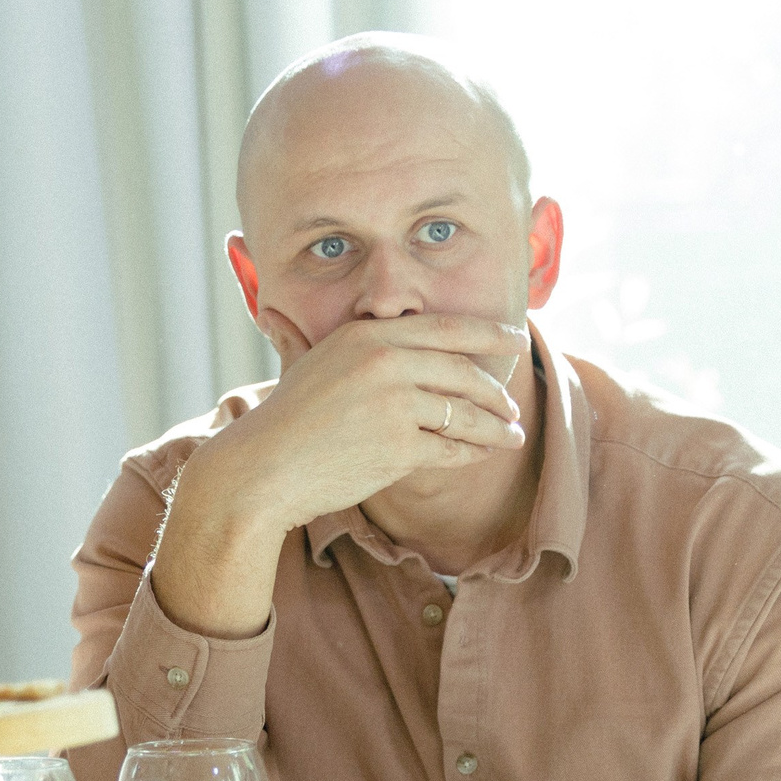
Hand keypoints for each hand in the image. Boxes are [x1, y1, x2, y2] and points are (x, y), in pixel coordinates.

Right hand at [203, 308, 529, 534]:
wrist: (264, 466)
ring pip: (463, 413)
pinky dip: (472, 452)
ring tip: (512, 435)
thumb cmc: (286, 417)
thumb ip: (332, 341)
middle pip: (462, 371)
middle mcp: (384, 362)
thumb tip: (294, 314)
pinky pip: (450, 448)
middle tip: (513, 405)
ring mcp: (393, 404)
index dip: (489, 333)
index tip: (516, 339)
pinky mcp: (397, 446)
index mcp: (368, 335)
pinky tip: (484, 453)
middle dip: (496, 390)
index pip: (445, 328)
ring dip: (495, 427)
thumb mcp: (307, 362)